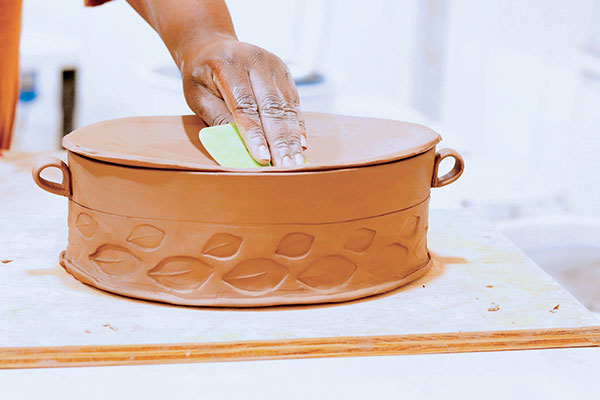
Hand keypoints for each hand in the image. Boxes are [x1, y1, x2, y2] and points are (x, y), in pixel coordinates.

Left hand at [179, 35, 305, 166]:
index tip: (263, 158)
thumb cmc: (201, 77)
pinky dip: (297, 126)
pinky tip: (301, 145)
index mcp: (227, 64)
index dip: (255, 134)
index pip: (244, 105)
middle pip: (271, 107)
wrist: (211, 46)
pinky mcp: (284, 71)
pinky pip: (293, 103)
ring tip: (295, 162)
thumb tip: (241, 149)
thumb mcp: (198, 97)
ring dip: (292, 138)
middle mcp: (254, 60)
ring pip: (286, 106)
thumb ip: (218, 120)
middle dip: (279, 141)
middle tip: (286, 167)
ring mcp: (273, 64)